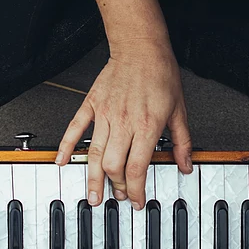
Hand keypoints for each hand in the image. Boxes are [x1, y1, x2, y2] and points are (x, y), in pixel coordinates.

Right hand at [56, 37, 191, 208]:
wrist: (141, 47)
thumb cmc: (160, 74)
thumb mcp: (179, 110)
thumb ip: (182, 141)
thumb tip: (186, 164)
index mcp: (147, 126)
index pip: (137, 169)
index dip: (136, 190)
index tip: (138, 200)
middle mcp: (124, 123)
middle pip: (114, 166)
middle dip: (116, 186)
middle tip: (119, 196)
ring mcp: (105, 114)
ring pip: (95, 154)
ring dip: (93, 178)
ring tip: (93, 195)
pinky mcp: (92, 104)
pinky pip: (75, 129)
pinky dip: (67, 146)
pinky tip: (62, 161)